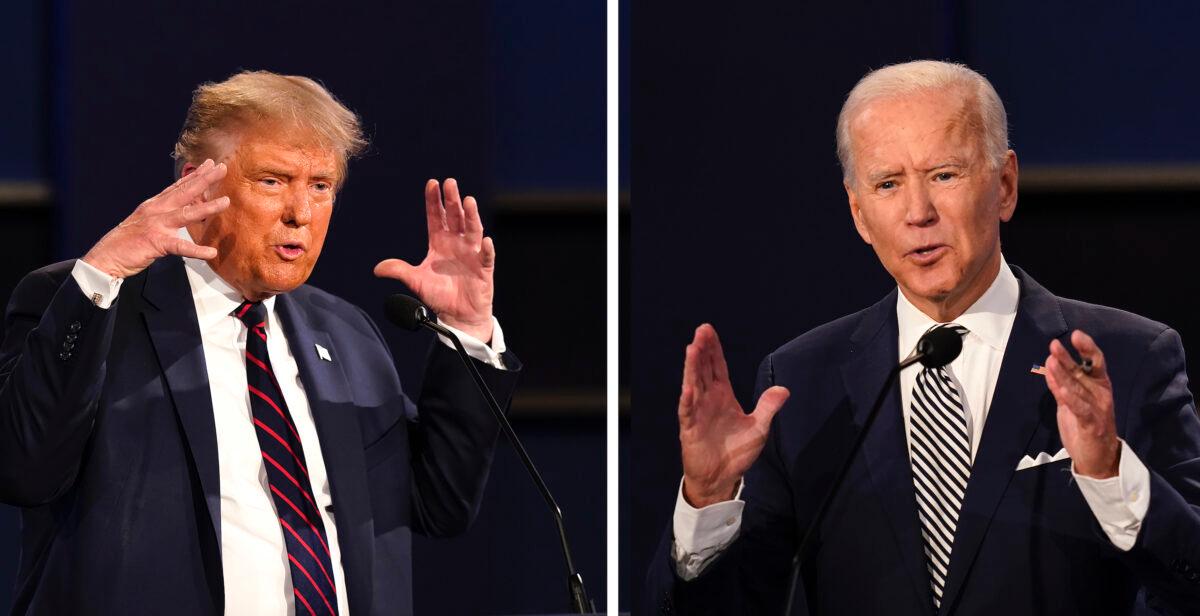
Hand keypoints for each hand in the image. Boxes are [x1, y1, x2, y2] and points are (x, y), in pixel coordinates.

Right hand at [82, 159, 229, 278]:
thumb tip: (185, 208)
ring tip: (226, 201)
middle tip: (222, 167)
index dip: (195, 175)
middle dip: (204, 179)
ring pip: (185, 214)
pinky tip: (210, 251)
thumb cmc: (128, 242)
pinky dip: (196, 250)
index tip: (209, 164)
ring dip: (207, 207)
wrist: (106, 257)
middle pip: (184, 192)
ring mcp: (155, 225)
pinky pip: (180, 247)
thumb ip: (164, 213)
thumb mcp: (147, 221)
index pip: (178, 186)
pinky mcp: (155, 243)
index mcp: (154, 205)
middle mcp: (155, 210)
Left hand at [374, 179, 494, 341]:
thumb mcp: (416, 281)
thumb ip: (399, 271)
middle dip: (452, 200)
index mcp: (440, 242)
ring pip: (472, 230)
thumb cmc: (439, 296)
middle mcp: (457, 243)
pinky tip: (485, 241)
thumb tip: (377, 268)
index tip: (432, 184)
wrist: (457, 316)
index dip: (434, 201)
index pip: (437, 216)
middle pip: (455, 217)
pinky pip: (486, 257)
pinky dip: (486, 249)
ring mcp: (471, 254)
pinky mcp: (483, 269)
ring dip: (471, 216)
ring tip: (468, 201)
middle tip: (450, 183)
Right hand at [678, 324, 789, 507]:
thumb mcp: (759, 428)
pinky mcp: (690, 430)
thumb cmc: (737, 452)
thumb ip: (768, 407)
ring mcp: (698, 413)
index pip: (717, 367)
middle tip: (701, 331)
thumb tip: (784, 389)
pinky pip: (688, 413)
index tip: (709, 330)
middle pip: (703, 370)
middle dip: (702, 350)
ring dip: (692, 367)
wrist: (722, 478)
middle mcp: (708, 400)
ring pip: (693, 385)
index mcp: (723, 396)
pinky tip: (688, 388)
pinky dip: (688, 401)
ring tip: (692, 348)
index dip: (714, 349)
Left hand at [1043, 330, 1120, 478]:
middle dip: (1069, 357)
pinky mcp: (1091, 424)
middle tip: (1054, 344)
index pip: (1095, 362)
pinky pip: (1079, 408)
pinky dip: (1069, 397)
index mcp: (1099, 386)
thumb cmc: (1086, 425)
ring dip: (1063, 374)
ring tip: (1050, 360)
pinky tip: (1060, 387)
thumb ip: (1063, 385)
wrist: (1099, 458)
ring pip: (1078, 388)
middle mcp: (1100, 394)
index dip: (1087, 348)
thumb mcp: (1072, 402)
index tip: (1075, 335)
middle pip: (1085, 371)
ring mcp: (1097, 409)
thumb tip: (1050, 363)